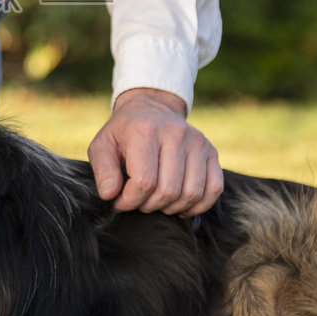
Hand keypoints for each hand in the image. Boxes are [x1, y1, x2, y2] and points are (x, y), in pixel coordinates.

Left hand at [88, 87, 223, 216]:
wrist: (152, 108)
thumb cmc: (124, 132)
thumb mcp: (102, 145)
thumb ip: (103, 170)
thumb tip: (110, 194)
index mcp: (145, 131)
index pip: (144, 181)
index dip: (131, 200)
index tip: (121, 201)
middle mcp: (175, 133)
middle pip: (168, 190)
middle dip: (149, 206)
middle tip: (139, 202)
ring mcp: (197, 142)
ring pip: (192, 193)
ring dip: (172, 208)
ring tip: (156, 202)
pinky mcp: (211, 151)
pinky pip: (214, 188)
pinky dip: (198, 205)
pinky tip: (180, 204)